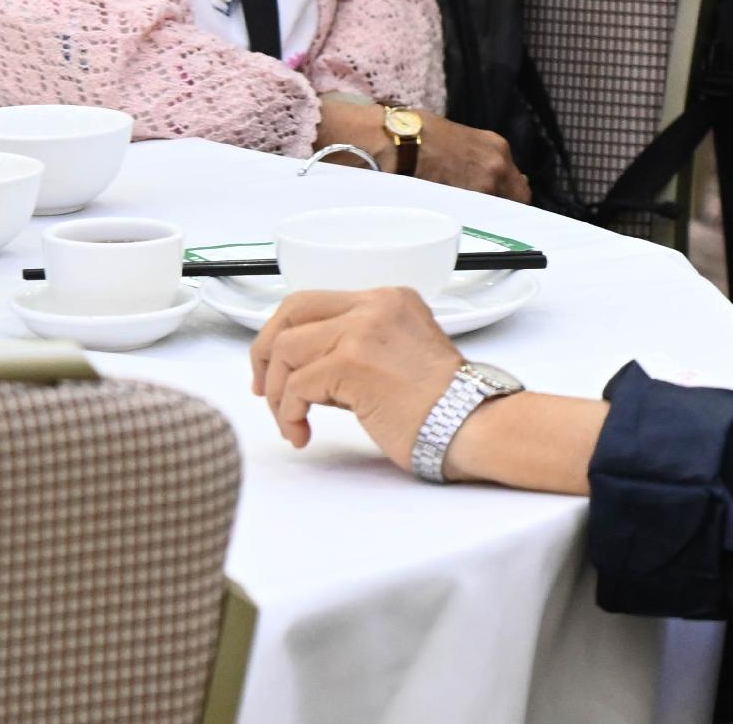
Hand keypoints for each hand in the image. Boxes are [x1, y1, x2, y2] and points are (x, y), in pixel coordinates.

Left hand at [250, 285, 468, 465]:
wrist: (469, 422)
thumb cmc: (441, 404)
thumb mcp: (399, 355)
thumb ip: (356, 348)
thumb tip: (306, 369)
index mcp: (389, 300)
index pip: (315, 302)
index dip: (285, 334)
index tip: (276, 369)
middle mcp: (374, 306)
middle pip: (292, 310)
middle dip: (265, 352)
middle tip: (263, 389)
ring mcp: (362, 330)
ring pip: (285, 348)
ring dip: (277, 392)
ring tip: (291, 420)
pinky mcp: (351, 363)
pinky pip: (294, 386)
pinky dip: (288, 414)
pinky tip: (301, 433)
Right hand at [314, 96, 531, 199]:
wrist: (394, 140)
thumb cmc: (418, 134)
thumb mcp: (459, 139)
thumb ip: (478, 159)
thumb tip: (481, 175)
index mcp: (496, 148)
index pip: (519, 185)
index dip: (508, 196)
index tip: (500, 201)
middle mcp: (496, 167)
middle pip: (514, 201)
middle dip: (501, 207)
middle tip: (484, 212)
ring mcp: (481, 186)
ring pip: (494, 212)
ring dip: (483, 215)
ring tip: (463, 214)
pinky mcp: (462, 202)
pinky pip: (474, 219)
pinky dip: (467, 221)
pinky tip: (452, 217)